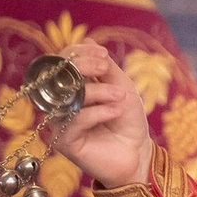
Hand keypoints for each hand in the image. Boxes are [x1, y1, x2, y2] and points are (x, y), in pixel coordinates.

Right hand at [42, 42, 153, 189]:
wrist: (138, 155)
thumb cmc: (128, 122)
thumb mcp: (121, 87)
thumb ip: (105, 67)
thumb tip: (89, 41)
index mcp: (72, 87)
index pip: (62, 62)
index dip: (78, 53)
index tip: (103, 54)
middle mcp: (61, 103)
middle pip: (58, 76)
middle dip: (83, 66)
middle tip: (105, 68)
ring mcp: (60, 122)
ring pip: (68, 97)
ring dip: (97, 92)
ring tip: (120, 97)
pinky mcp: (64, 142)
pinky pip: (75, 120)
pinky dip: (98, 112)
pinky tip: (115, 111)